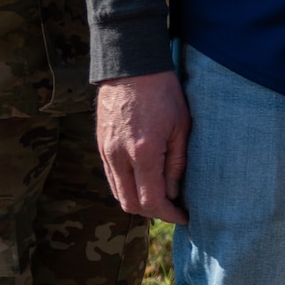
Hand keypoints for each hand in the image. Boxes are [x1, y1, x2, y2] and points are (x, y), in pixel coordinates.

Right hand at [96, 71, 191, 224]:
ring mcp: (106, 152)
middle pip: (130, 204)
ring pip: (118, 193)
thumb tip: (172, 193)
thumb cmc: (163, 93)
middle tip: (173, 209)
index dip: (168, 214)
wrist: (131, 66)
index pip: (152, 200)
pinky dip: (127, 187)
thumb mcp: (181, 126)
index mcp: (143, 152)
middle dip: (153, 213)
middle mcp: (119, 156)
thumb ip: (176, 163)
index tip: (184, 217)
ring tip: (161, 197)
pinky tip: (144, 181)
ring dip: (138, 202)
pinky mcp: (100, 145)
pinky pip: (112, 178)